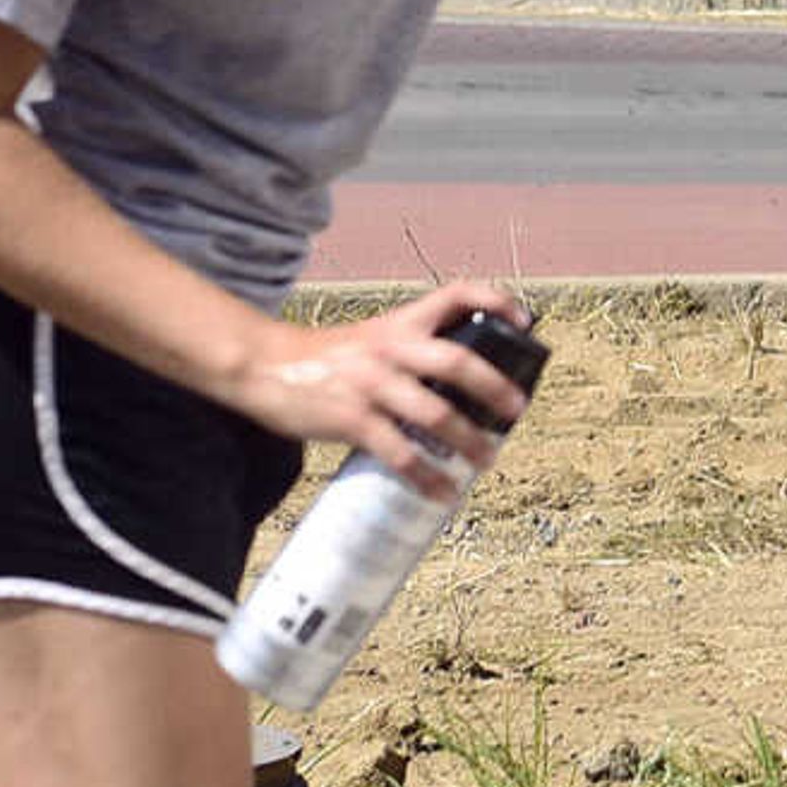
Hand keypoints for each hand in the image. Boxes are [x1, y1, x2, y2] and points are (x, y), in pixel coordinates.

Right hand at [228, 279, 533, 497]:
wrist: (261, 365)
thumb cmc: (323, 358)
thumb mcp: (370, 339)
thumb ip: (409, 351)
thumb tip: (456, 385)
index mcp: (400, 323)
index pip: (457, 294)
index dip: (496, 301)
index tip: (525, 321)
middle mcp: (391, 348)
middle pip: (459, 361)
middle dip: (496, 387)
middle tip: (517, 410)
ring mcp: (372, 384)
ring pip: (436, 414)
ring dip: (469, 441)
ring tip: (487, 460)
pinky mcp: (352, 419)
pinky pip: (400, 452)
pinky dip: (427, 476)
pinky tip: (442, 492)